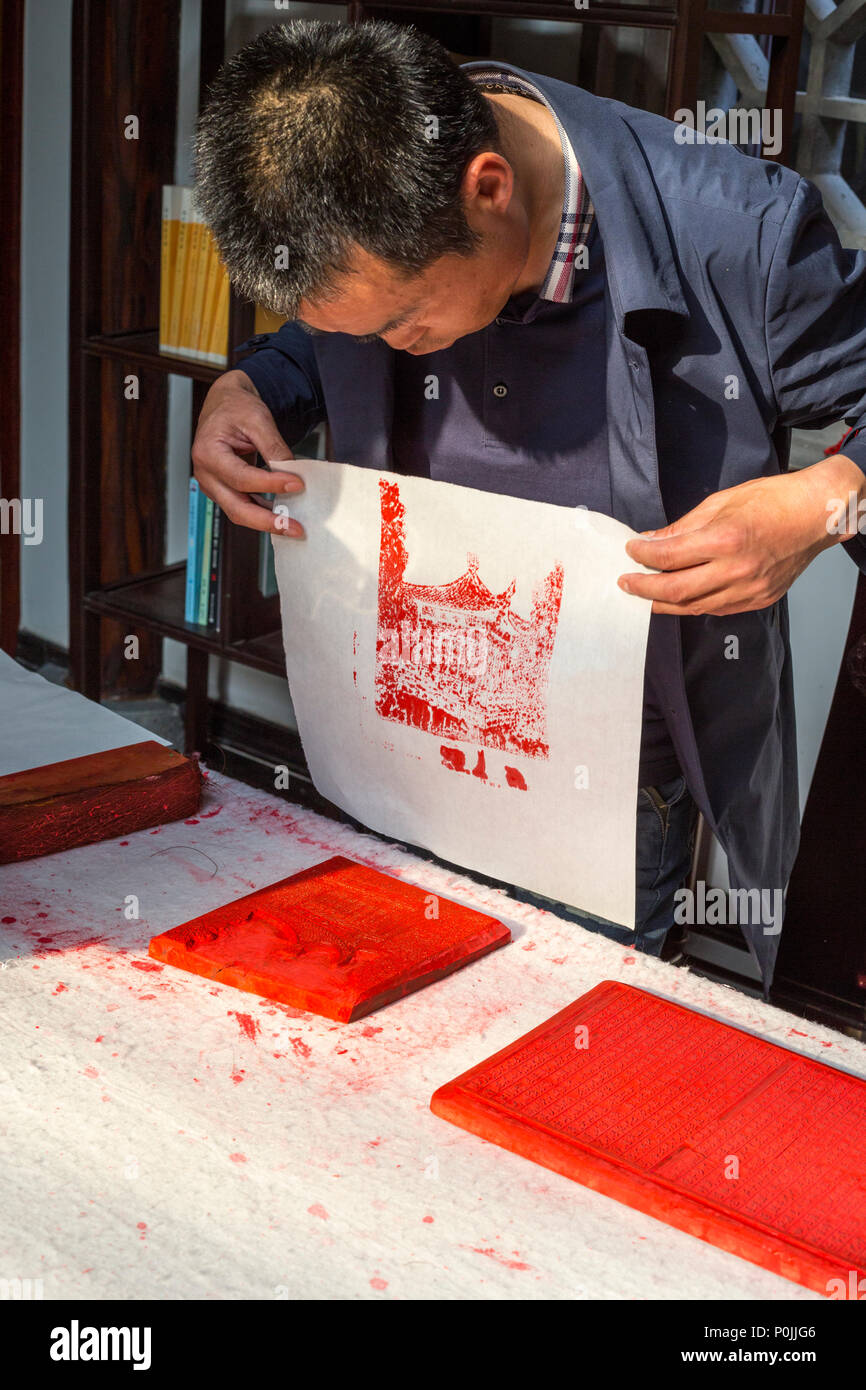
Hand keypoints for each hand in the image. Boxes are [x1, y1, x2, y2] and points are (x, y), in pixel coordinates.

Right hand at [191, 369, 304, 535]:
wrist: (225, 405)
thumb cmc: (235, 408)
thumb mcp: (258, 419)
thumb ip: (274, 446)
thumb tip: (291, 472)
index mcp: (208, 452)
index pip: (242, 478)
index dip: (270, 485)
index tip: (296, 484)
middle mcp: (206, 474)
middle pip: (236, 508)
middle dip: (267, 521)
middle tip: (294, 528)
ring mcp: (213, 485)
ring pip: (239, 513)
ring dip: (267, 522)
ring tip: (292, 527)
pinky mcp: (224, 490)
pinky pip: (243, 507)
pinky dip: (263, 514)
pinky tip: (282, 516)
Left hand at [618, 455, 865, 615]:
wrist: (816, 516)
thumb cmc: (772, 500)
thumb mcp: (721, 502)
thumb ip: (683, 526)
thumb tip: (651, 539)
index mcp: (725, 539)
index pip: (669, 556)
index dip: (642, 555)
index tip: (630, 549)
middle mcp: (736, 570)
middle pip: (676, 591)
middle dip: (644, 588)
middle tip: (626, 583)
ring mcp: (749, 590)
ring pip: (694, 607)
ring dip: (665, 603)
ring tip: (647, 594)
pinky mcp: (758, 600)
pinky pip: (716, 609)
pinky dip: (694, 604)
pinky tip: (681, 597)